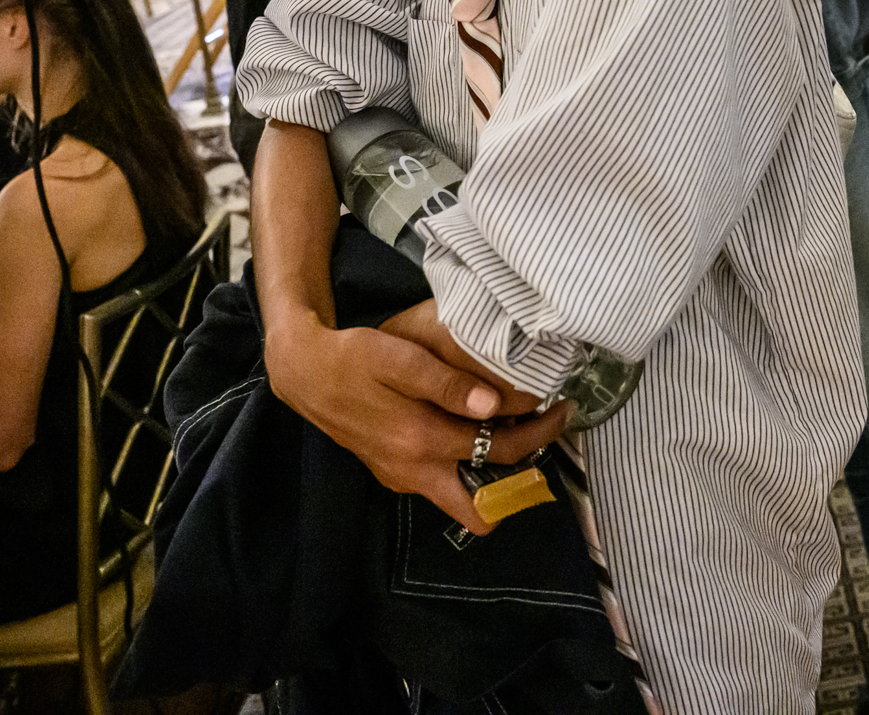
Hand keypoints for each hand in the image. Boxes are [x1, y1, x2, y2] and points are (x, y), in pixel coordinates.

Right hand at [267, 308, 565, 536]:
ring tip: (517, 429)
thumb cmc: (353, 358)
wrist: (304, 372)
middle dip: (521, 480)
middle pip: (480, 510)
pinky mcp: (392, 472)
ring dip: (492, 475)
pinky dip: (466, 466)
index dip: (540, 433)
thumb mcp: (398, 358)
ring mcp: (400, 478)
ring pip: (460, 498)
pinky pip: (441, 483)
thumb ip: (445, 382)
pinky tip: (475, 430)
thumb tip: (493, 404)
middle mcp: (412, 472)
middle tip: (544, 435)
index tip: (563, 409)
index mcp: (420, 442)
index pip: (499, 451)